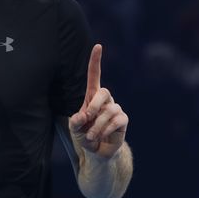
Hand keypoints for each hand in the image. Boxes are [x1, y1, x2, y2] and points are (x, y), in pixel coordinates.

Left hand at [68, 44, 128, 160]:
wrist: (97, 151)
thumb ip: (75, 122)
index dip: (95, 61)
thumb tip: (82, 116)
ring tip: (91, 136)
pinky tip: (100, 137)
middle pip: (104, 91)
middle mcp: (105, 100)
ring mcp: (116, 109)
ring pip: (109, 111)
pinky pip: (116, 121)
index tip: (98, 46)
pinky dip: (105, 130)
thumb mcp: (75, 128)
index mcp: (92, 97)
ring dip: (97, 126)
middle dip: (94, 106)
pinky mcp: (123, 120)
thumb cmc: (84, 135)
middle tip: (86, 119)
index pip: (95, 75)